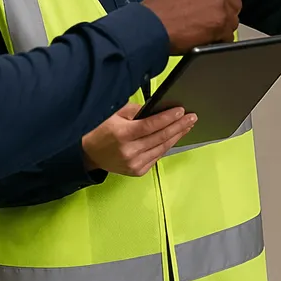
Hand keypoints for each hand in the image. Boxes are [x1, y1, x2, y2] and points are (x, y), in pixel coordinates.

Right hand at [82, 103, 197, 175]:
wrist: (88, 153)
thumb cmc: (101, 130)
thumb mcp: (114, 113)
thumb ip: (136, 110)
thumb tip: (157, 109)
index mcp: (122, 134)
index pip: (151, 125)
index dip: (168, 118)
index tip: (181, 111)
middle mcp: (129, 151)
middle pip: (161, 137)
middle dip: (179, 126)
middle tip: (192, 117)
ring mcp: (134, 163)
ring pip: (162, 148)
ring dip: (177, 136)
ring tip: (187, 126)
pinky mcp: (137, 171)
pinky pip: (157, 157)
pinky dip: (166, 146)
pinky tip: (174, 137)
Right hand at [142, 0, 279, 52]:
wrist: (150, 25)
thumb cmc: (158, 11)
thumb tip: (207, 5)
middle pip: (235, 4)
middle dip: (224, 14)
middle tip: (203, 21)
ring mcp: (220, 7)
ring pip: (231, 23)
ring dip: (218, 29)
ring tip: (195, 29)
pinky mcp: (221, 24)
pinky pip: (227, 38)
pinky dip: (217, 41)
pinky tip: (199, 37)